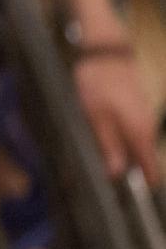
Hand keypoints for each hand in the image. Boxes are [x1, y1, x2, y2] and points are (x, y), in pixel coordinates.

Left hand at [73, 30, 160, 183]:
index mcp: (140, 133)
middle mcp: (147, 128)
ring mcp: (143, 117)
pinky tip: (103, 133)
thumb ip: (108, 146)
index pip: (152, 170)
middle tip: (106, 175)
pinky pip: (131, 131)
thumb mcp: (96, 117)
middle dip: (128, 170)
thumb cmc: (98, 83)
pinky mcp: (136, 108)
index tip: (129, 196)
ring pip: (136, 144)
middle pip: (143, 159)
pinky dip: (120, 137)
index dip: (144, 185)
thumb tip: (117, 174)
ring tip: (101, 155)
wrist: (105, 52)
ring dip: (122, 153)